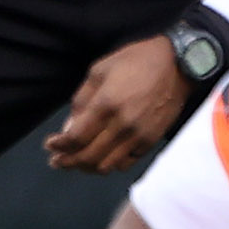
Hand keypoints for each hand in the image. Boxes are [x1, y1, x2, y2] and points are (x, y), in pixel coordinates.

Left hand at [45, 37, 188, 175]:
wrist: (178, 65)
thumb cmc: (136, 61)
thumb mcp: (100, 69)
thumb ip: (81, 100)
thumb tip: (69, 127)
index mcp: (107, 104)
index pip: (76, 137)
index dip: (59, 145)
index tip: (50, 145)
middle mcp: (123, 125)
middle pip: (88, 156)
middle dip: (67, 161)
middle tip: (56, 160)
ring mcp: (139, 136)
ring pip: (106, 165)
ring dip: (86, 167)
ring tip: (75, 162)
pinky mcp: (151, 141)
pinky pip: (125, 163)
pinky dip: (109, 164)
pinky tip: (100, 158)